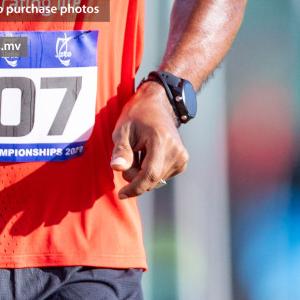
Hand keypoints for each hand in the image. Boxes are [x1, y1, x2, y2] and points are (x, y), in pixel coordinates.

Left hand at [110, 80, 188, 198]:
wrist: (157, 105)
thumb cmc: (137, 115)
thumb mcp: (123, 130)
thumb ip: (121, 151)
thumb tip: (117, 168)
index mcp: (162, 141)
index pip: (150, 174)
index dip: (135, 187)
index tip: (121, 194)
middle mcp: (176, 151)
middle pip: (151, 179)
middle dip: (134, 176)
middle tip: (126, 157)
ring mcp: (182, 157)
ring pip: (156, 180)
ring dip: (141, 173)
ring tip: (137, 152)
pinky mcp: (182, 162)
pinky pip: (161, 176)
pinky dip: (150, 171)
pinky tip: (146, 155)